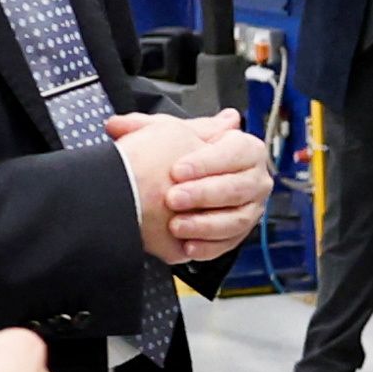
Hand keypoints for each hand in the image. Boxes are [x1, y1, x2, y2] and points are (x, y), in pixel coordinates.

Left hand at [111, 110, 270, 265]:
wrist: (175, 190)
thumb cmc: (178, 159)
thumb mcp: (164, 136)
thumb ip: (143, 128)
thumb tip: (117, 125)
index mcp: (246, 148)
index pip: (235, 152)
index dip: (206, 161)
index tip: (176, 170)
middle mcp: (255, 179)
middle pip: (237, 187)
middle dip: (203, 194)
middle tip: (173, 198)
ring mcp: (250, 208)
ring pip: (235, 220)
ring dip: (204, 224)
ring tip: (175, 225)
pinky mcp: (240, 234)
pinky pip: (229, 243)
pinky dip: (208, 246)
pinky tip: (186, 245)